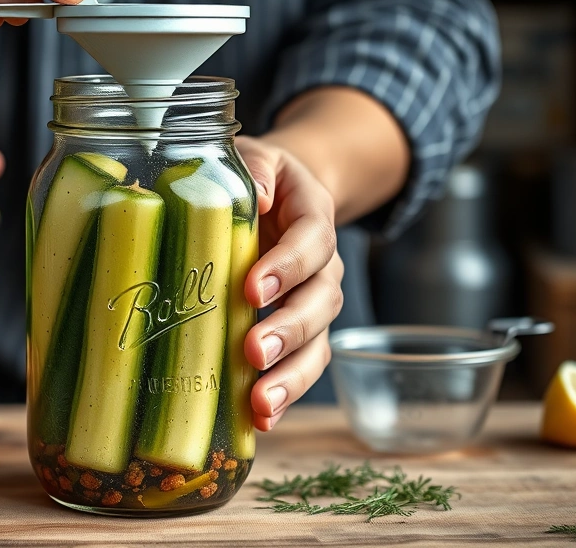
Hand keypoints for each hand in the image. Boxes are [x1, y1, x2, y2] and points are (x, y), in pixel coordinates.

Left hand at [236, 135, 343, 431]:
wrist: (278, 194)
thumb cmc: (258, 176)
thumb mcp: (256, 156)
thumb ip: (253, 168)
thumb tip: (255, 196)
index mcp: (313, 215)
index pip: (311, 241)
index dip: (287, 266)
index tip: (252, 287)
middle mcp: (323, 265)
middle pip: (320, 301)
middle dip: (288, 329)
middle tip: (253, 350)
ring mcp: (313, 302)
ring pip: (317, 343)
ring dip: (290, 375)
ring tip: (260, 403)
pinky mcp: (298, 332)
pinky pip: (301, 366)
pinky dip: (285, 394)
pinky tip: (260, 419)